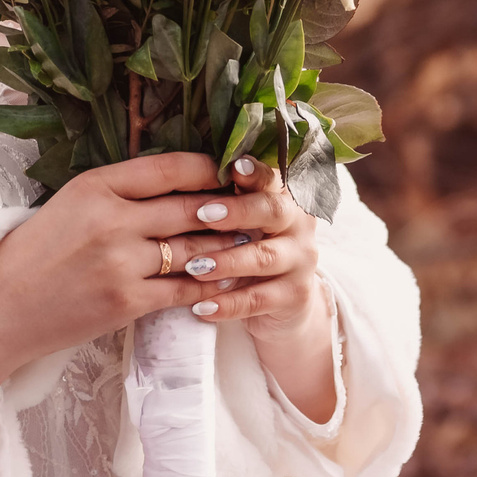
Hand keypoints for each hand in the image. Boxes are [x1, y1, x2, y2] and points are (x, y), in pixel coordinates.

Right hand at [0, 151, 240, 408]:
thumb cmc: (34, 252)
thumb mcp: (70, 203)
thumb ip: (118, 190)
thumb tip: (175, 180)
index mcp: (96, 185)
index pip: (170, 167)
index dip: (210, 168)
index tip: (231, 171)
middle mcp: (112, 219)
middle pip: (191, 206)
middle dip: (229, 207)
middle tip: (258, 206)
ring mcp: (121, 262)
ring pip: (195, 248)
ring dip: (227, 247)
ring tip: (251, 242)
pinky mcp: (126, 302)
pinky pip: (184, 289)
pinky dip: (210, 285)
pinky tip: (227, 281)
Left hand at [166, 155, 337, 422]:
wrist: (282, 306)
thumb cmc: (247, 249)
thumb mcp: (241, 222)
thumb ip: (222, 198)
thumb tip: (177, 174)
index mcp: (283, 197)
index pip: (271, 178)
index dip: (254, 172)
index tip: (232, 168)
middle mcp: (298, 224)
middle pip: (274, 211)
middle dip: (238, 211)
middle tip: (203, 214)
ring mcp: (300, 261)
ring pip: (265, 258)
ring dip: (228, 261)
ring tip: (195, 267)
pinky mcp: (294, 296)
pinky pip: (259, 300)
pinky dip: (229, 304)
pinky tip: (201, 308)